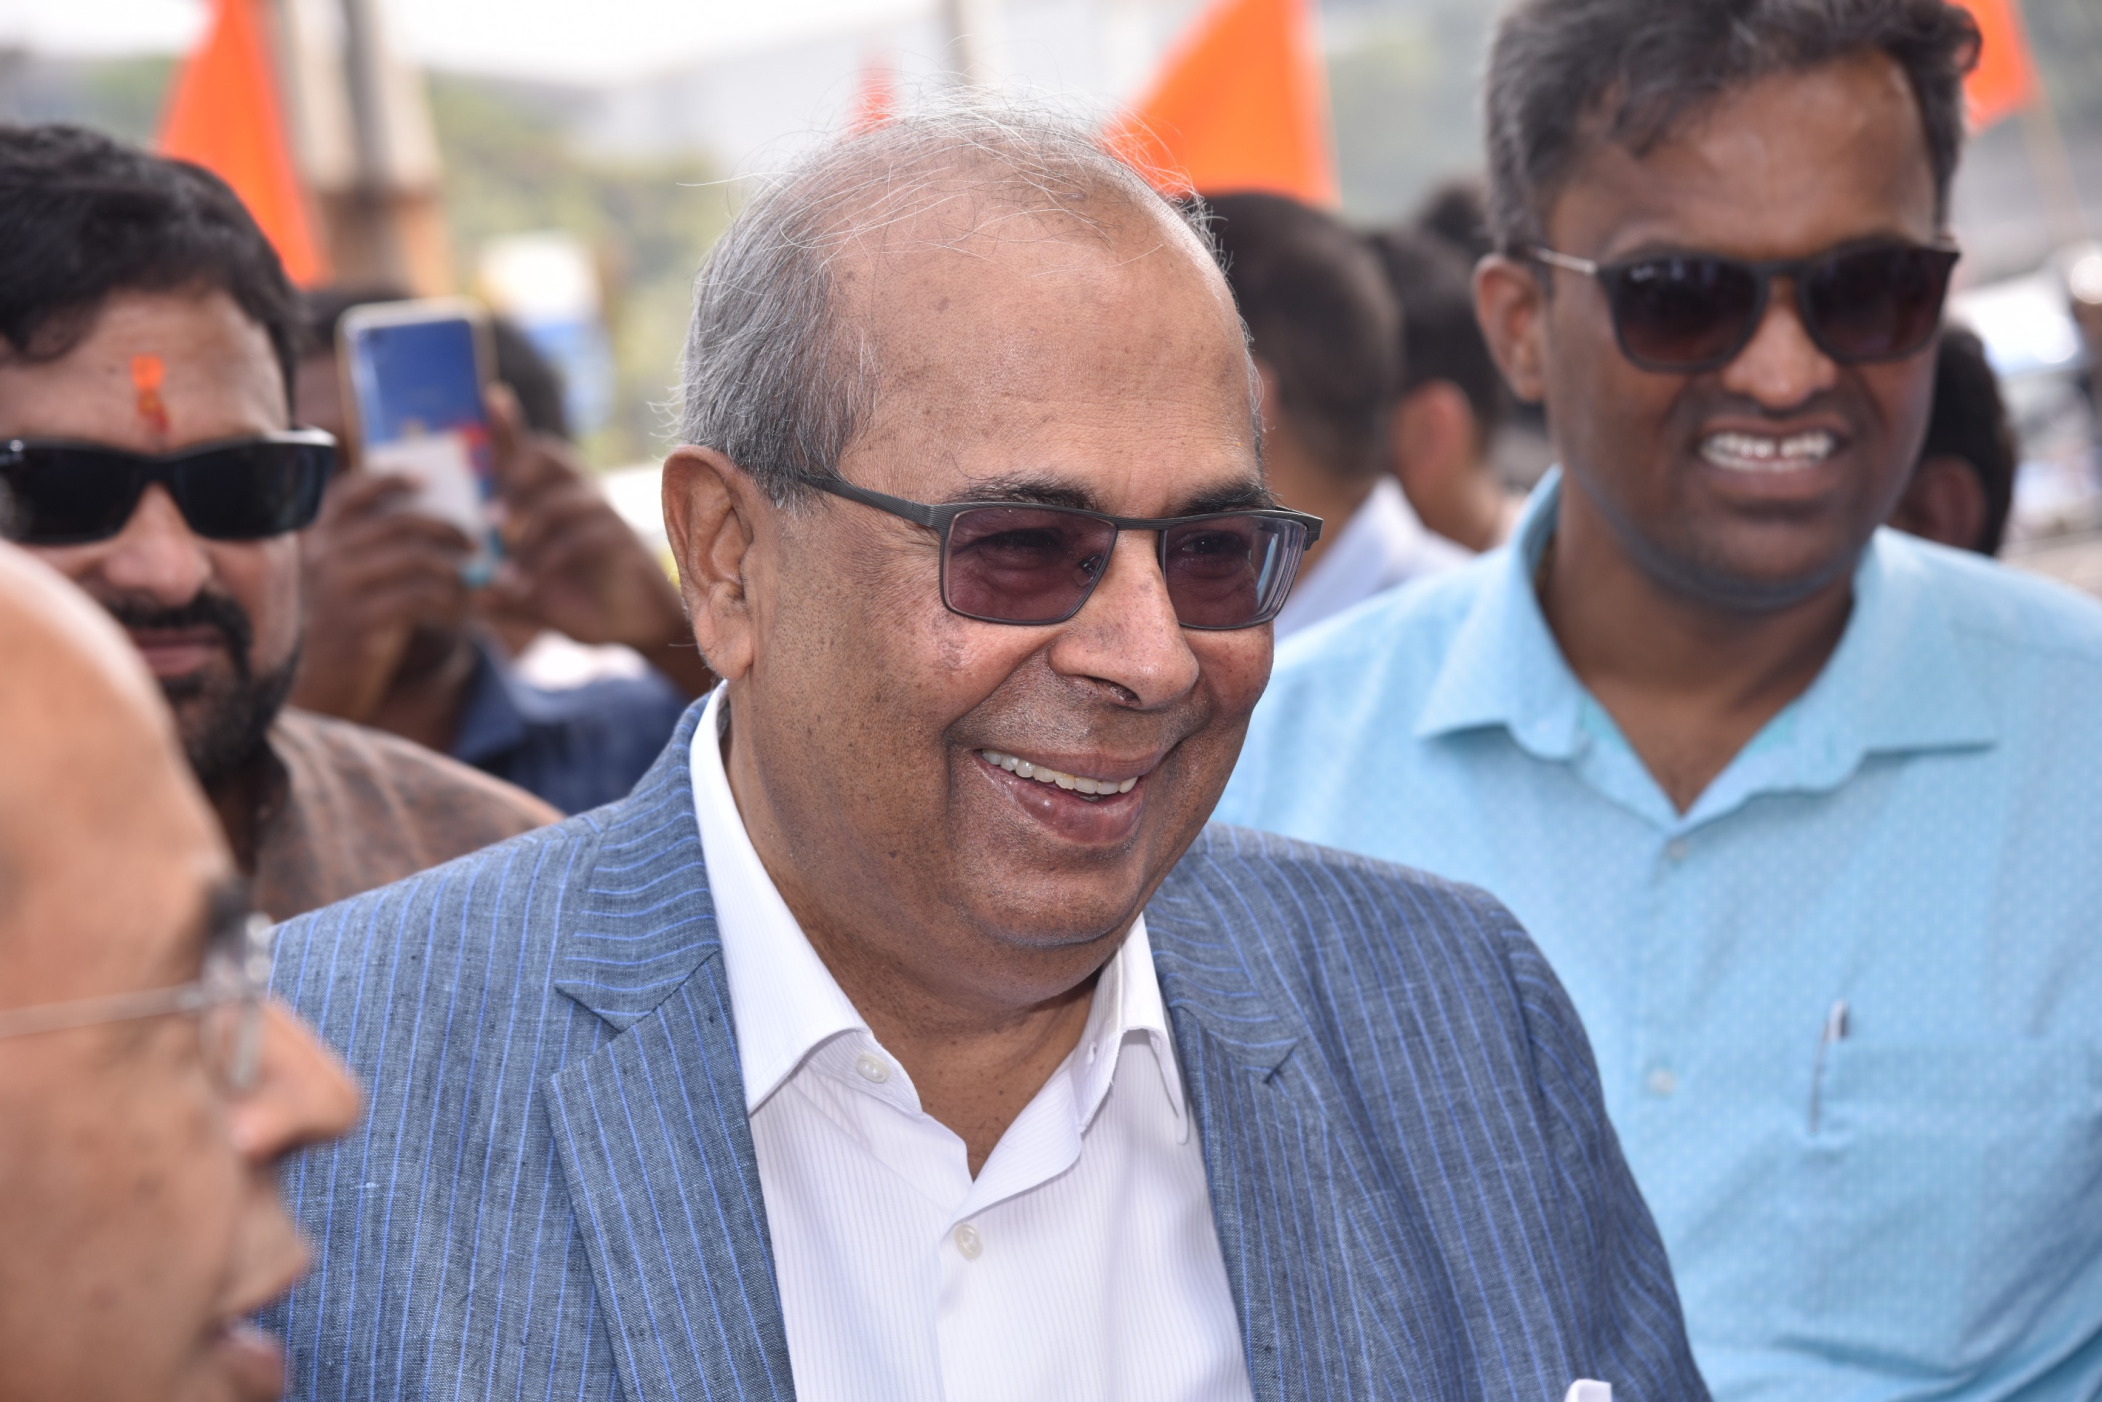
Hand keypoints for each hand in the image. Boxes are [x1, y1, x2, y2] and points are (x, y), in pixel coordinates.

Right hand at [290, 471, 471, 721]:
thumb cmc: (337, 627)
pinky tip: (464, 610)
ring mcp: (338, 588)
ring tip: (476, 578)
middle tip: (475, 539)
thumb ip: (370, 552)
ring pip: (414, 558)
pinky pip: (420, 599)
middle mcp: (323, 555)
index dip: (390, 479)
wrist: (310, 686)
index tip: (427, 480)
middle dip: (446, 526)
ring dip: (455, 567)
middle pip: (398, 522)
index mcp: (317, 537)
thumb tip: (439, 526)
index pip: (352, 492)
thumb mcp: (343, 583)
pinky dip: (451, 601)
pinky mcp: (358, 622)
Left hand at [484, 388, 713, 696]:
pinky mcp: (622, 540)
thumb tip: (468, 597)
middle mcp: (577, 497)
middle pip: (550, 458)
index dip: (509, 427)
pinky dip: (551, 558)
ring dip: (531, 524)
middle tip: (489, 521)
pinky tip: (527, 584)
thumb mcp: (533, 600)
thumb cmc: (582, 603)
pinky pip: (589, 534)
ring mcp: (603, 516)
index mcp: (550, 501)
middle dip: (516, 478)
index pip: (526, 456)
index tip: (492, 397)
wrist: (634, 628)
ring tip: (506, 555)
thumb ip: (501, 597)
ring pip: (565, 498)